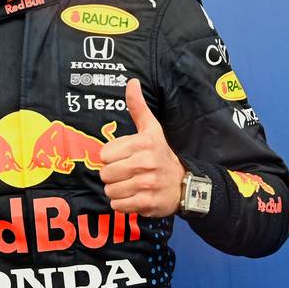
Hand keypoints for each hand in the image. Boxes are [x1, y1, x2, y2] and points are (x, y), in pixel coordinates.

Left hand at [99, 78, 184, 216]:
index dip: (111, 158)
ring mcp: (146, 184)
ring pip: (110, 191)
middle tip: (127, 174)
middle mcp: (145, 162)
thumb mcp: (152, 129)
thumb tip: (131, 82)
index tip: (124, 158)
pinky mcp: (146, 203)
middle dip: (112, 176)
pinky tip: (135, 197)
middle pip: (105, 174)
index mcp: (142, 143)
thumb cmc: (161, 154)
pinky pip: (118, 206)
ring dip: (117, 191)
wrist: (184, 184)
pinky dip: (123, 204)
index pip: (104, 155)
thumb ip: (138, 107)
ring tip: (131, 185)